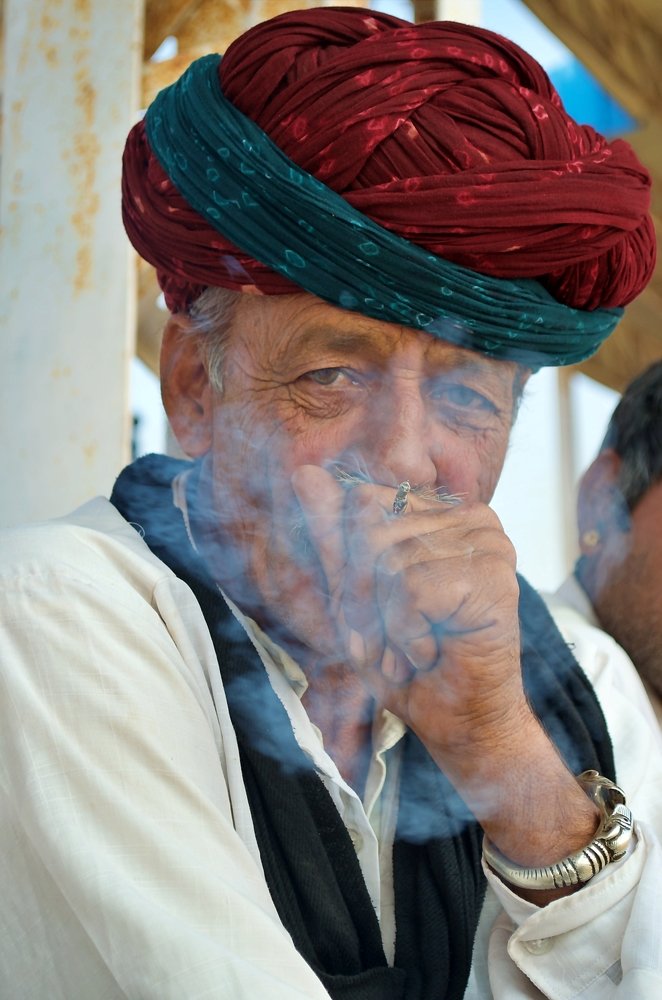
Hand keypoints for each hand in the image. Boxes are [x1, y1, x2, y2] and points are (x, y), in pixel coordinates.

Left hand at [292, 464, 524, 758]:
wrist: (457, 724)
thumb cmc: (406, 663)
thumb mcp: (353, 595)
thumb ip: (332, 535)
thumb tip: (304, 472)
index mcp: (440, 513)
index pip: (362, 501)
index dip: (351, 569)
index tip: (375, 615)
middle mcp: (472, 517)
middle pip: (369, 528)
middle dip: (364, 598)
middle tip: (391, 640)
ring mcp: (488, 543)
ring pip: (388, 560)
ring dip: (386, 624)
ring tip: (413, 649)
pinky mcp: (492, 576)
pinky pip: (411, 588)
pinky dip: (407, 634)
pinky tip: (431, 653)